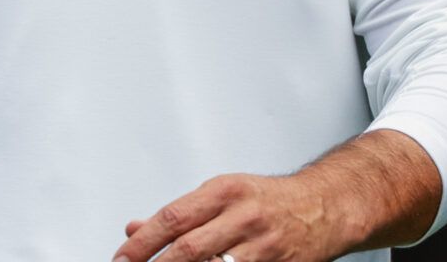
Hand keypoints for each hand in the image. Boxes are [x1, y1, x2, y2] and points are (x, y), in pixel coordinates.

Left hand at [111, 130, 439, 261]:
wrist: (326, 206)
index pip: (172, 219)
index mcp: (223, 192)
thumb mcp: (219, 194)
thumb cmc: (267, 200)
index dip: (142, 244)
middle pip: (191, 249)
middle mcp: (244, 217)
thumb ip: (179, 214)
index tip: (121, 259)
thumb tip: (133, 228)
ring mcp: (266, 246)